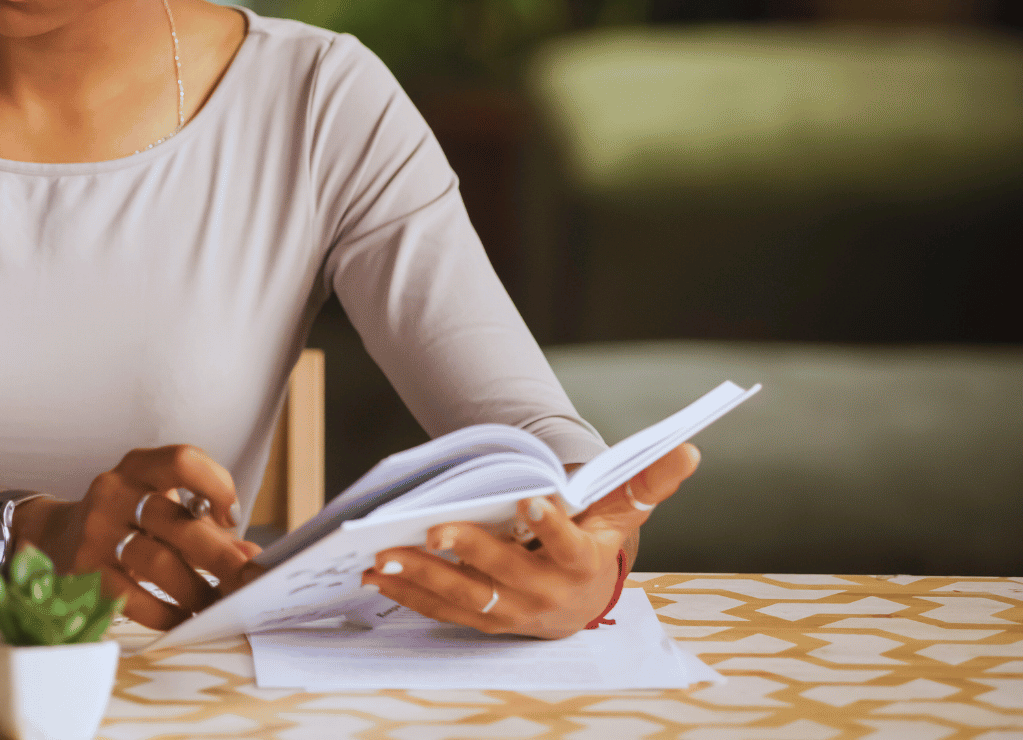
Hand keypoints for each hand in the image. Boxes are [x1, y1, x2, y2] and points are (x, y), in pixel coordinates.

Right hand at [17, 445, 261, 629]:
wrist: (56, 536)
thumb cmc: (126, 520)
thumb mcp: (158, 506)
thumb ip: (203, 524)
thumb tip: (248, 555)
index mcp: (137, 467)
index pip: (182, 460)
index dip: (216, 485)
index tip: (231, 517)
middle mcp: (113, 492)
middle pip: (175, 521)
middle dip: (220, 555)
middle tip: (247, 580)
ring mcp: (95, 532)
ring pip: (157, 563)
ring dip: (196, 590)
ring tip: (216, 605)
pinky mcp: (85, 572)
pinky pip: (133, 599)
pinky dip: (166, 613)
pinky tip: (183, 618)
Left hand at [360, 443, 701, 639]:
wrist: (583, 599)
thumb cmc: (598, 541)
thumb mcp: (623, 511)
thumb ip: (647, 480)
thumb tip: (689, 446)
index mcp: (583, 564)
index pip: (570, 545)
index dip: (553, 524)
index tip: (532, 499)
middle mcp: (547, 595)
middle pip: (505, 573)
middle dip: (468, 552)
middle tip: (434, 529)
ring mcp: (512, 612)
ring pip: (465, 597)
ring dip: (423, 578)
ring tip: (385, 556)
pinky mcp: (483, 620)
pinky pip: (442, 611)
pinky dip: (408, 595)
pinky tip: (376, 576)